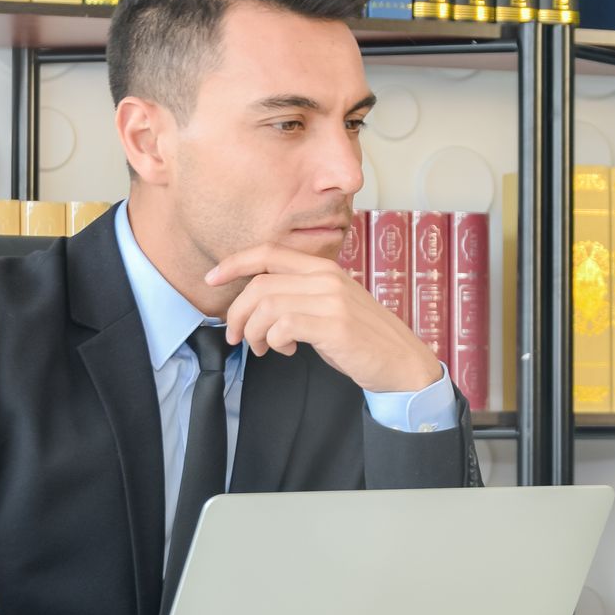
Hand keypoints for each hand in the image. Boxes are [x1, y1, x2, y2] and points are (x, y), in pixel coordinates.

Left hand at [208, 245, 441, 393]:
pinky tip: (285, 350)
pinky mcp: (333, 325)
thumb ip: (300, 295)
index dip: (234, 263)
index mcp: (324, 268)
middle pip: (260, 283)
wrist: (402, 362)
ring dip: (254, 331)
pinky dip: (274, 341)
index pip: (268, 252)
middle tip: (236, 336)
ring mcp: (331, 300)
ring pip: (267, 305)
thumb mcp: (331, 306)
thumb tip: (258, 304)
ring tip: (263, 348)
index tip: (212, 278)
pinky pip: (283, 326)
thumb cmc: (363, 338)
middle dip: (237, 313)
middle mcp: (327, 278)